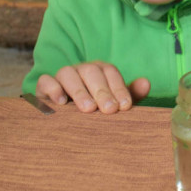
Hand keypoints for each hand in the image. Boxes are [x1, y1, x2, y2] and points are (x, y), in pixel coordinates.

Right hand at [35, 62, 149, 113]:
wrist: (65, 120)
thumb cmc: (96, 109)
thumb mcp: (114, 103)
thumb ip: (130, 95)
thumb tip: (146, 83)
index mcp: (100, 71)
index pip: (111, 72)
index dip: (119, 88)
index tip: (125, 107)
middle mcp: (81, 70)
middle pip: (92, 71)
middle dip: (102, 91)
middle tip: (109, 110)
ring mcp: (62, 76)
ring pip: (68, 73)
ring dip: (79, 90)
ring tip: (88, 109)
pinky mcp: (44, 87)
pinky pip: (45, 81)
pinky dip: (53, 89)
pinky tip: (61, 103)